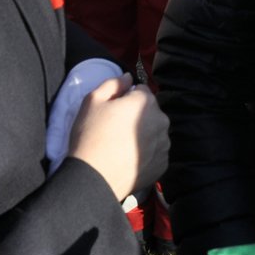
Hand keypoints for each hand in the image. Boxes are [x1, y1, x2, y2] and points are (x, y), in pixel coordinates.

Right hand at [65, 73, 169, 200]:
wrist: (93, 178)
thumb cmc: (90, 136)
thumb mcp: (92, 101)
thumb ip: (113, 83)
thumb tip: (129, 77)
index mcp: (146, 101)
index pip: (141, 91)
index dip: (126, 98)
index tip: (113, 111)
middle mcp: (162, 120)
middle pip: (151, 111)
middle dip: (137, 115)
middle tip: (116, 129)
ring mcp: (164, 144)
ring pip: (155, 132)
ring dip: (144, 134)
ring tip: (122, 146)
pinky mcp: (163, 164)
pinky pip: (156, 152)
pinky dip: (147, 153)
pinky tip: (129, 159)